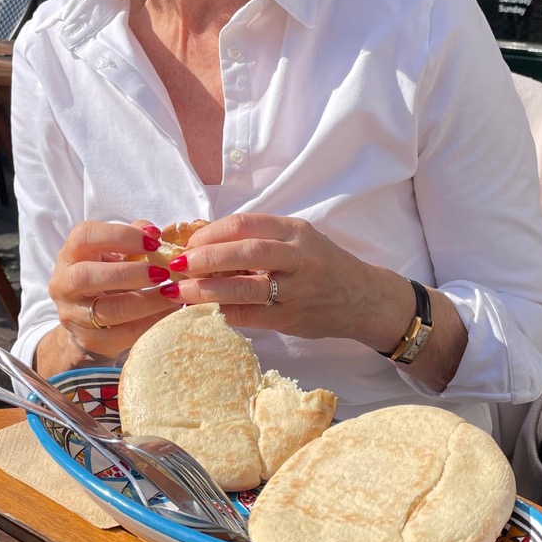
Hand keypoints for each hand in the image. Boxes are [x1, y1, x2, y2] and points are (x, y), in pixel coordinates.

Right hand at [45, 219, 181, 364]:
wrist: (87, 320)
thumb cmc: (107, 276)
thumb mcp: (114, 253)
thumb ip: (133, 237)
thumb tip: (154, 234)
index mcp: (70, 255)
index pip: (85, 236)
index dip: (120, 236)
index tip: (153, 241)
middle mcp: (64, 284)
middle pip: (87, 276)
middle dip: (129, 273)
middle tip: (162, 273)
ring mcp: (72, 315)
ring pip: (106, 310)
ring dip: (145, 302)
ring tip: (172, 295)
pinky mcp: (89, 340)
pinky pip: (121, 335)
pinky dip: (149, 323)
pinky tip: (168, 314)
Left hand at [166, 212, 414, 350]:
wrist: (364, 298)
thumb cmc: (322, 266)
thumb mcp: (297, 242)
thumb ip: (260, 241)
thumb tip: (204, 246)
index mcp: (295, 231)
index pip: (246, 224)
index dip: (211, 232)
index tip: (188, 244)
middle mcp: (298, 256)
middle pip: (246, 250)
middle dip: (206, 257)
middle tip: (177, 266)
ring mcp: (297, 289)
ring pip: (247, 286)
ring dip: (208, 289)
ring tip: (181, 293)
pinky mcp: (292, 318)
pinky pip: (251, 315)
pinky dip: (224, 312)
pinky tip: (205, 312)